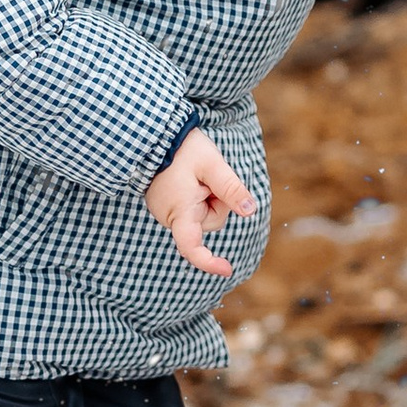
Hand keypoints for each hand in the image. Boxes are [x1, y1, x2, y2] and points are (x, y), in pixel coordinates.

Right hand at [144, 126, 253, 273]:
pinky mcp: (167, 204)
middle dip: (219, 201)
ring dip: (209, 196)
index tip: (227, 271)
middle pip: (210, 221)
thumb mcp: (212, 165)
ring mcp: (166, 211)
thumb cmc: (183, 149)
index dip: (209, 262)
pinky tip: (191, 178)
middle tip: (209, 178)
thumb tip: (250, 211)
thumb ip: (231, 189)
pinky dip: (199, 194)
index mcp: (179, 212)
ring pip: (203, 213)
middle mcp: (169, 217)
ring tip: (197, 174)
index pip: (192, 248)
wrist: (156, 135)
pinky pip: (193, 207)